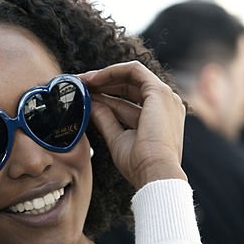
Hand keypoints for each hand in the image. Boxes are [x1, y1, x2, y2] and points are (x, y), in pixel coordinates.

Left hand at [78, 61, 187, 189]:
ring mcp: (164, 97)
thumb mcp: (117, 138)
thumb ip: (105, 119)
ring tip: (82, 81)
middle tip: (79, 85)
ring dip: (104, 76)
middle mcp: (164, 105)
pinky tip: (93, 79)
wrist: (155, 173)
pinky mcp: (159, 91)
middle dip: (102, 84)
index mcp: (158, 118)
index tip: (85, 96)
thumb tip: (90, 106)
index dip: (106, 95)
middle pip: (129, 87)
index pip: (129, 100)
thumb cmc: (139, 164)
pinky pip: (133, 71)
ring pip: (131, 76)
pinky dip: (112, 72)